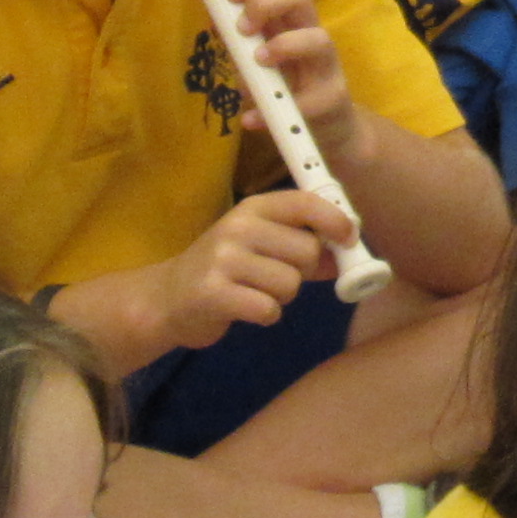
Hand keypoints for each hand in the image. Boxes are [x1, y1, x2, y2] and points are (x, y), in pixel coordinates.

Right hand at [147, 191, 343, 352]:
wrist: (168, 298)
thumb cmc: (225, 270)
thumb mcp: (261, 246)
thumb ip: (304, 245)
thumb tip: (348, 249)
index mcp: (252, 209)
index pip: (304, 203)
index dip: (335, 219)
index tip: (349, 237)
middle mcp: (237, 227)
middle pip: (306, 250)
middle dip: (303, 271)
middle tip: (276, 277)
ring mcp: (222, 260)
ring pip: (290, 283)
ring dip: (281, 296)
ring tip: (255, 292)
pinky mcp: (213, 293)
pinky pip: (269, 309)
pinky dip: (266, 314)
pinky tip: (246, 309)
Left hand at [223, 0, 356, 160]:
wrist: (319, 131)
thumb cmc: (285, 87)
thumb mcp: (255, 60)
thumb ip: (238, 42)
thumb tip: (214, 18)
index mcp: (290, 19)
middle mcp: (311, 33)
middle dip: (266, 3)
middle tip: (242, 29)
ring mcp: (325, 66)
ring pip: (319, 39)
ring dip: (284, 46)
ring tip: (258, 62)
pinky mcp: (332, 100)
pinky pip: (311, 101)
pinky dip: (274, 111)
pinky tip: (251, 120)